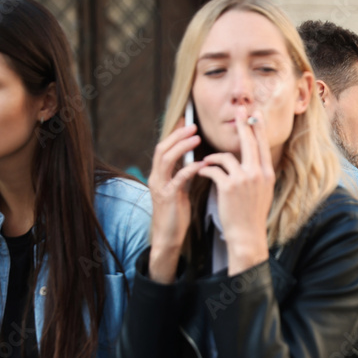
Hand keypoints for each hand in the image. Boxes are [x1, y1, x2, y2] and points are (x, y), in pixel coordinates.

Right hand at [146, 119, 204, 282]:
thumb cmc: (177, 213)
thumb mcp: (181, 189)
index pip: (164, 148)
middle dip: (177, 135)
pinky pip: (177, 179)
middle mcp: (156, 178)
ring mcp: (160, 187)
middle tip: (192, 125)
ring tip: (196, 138)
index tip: (186, 121)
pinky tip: (201, 164)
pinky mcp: (167, 198)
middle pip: (162, 149)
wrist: (169, 237)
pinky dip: (188, 169)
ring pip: (166, 160)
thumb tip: (197, 160)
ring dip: (181, 147)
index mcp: (159, 175)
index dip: (174, 134)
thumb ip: (185, 174)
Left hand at [197, 106, 274, 274]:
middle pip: (249, 142)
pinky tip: (202, 172)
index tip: (255, 114)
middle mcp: (258, 173)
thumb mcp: (262, 192)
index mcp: (267, 173)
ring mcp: (244, 179)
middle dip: (243, 124)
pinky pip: (214, 169)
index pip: (263, 145)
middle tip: (239, 111)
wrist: (247, 235)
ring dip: (213, 157)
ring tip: (206, 161)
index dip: (258, 128)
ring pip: (226, 156)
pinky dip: (206, 169)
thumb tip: (251, 160)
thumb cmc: (252, 215)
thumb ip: (258, 174)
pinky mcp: (228, 186)